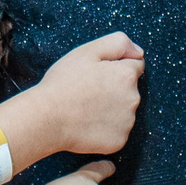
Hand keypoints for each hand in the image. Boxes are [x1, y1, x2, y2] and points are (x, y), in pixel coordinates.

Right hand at [28, 31, 144, 158]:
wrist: (47, 118)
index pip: (135, 66)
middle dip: (114, 88)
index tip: (97, 74)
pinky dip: (105, 128)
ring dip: (111, 109)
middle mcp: (133, 99)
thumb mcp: (88, 51)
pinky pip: (116, 131)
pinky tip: (88, 124)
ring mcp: (127, 122)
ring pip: (123, 111)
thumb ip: (119, 43)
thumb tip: (139, 52)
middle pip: (129, 90)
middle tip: (88, 91)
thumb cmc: (63, 83)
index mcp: (127, 75)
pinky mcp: (119, 141)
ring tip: (85, 108)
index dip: (115, 67)